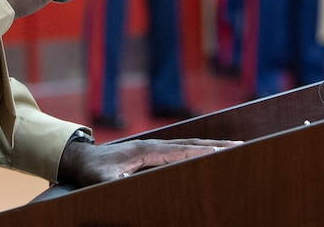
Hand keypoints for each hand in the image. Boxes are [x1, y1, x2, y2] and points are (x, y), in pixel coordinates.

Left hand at [57, 138, 240, 186]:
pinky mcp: (154, 150)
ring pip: (190, 143)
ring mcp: (155, 146)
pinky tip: (209, 152)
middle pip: (192, 143)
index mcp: (148, 150)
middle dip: (217, 144)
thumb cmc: (93, 172)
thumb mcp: (101, 179)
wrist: (82, 158)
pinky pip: (183, 147)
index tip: (225, 152)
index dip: (204, 152)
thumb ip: (116, 180)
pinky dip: (200, 148)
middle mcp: (155, 144)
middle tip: (241, 146)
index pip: (183, 150)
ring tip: (233, 146)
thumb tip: (129, 180)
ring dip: (212, 144)